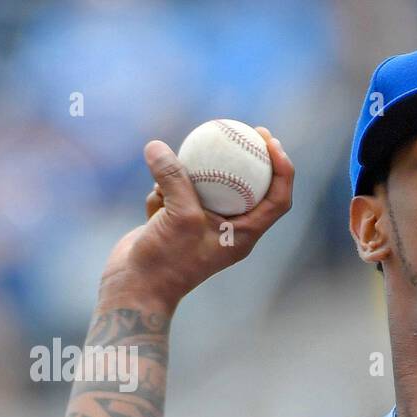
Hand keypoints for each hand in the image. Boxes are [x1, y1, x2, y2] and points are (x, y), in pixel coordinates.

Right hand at [99, 125, 294, 310]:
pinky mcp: (176, 222)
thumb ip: (174, 179)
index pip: (278, 200)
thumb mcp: (177, 216)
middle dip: (245, 157)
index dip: (282, 169)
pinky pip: (174, 194)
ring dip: (185, 176)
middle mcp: (228, 230)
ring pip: (203, 185)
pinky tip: (152, 205)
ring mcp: (201, 225)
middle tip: (239, 127)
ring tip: (172, 174)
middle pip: (246, 186)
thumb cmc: (166, 262)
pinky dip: (162, 194)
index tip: (269, 140)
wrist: (134, 289)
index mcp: (245, 235)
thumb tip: (157, 146)